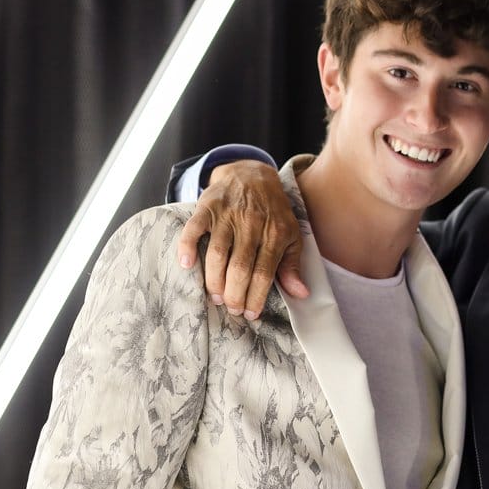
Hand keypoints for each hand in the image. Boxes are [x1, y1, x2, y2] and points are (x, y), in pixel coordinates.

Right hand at [175, 160, 306, 318]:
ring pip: (218, 253)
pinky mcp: (208, 206)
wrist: (252, 174)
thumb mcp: (290, 235)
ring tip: (216, 297)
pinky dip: (187, 246)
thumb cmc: (273, 211)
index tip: (250, 314)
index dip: (256, 297)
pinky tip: (187, 265)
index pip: (264, 273)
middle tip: (232, 309)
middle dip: (235, 294)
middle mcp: (251, 224)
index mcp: (274, 233)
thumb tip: (301, 294)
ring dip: (214, 280)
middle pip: (240, 267)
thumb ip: (292, 265)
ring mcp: (228, 214)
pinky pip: (194, 228)